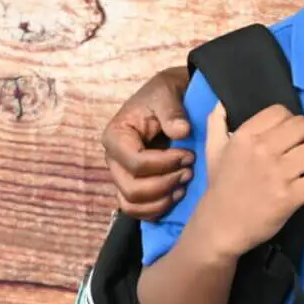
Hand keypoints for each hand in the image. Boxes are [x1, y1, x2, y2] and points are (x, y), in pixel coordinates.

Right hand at [102, 66, 194, 219]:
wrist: (169, 99)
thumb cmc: (164, 94)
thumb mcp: (167, 93)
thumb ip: (172, 111)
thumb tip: (181, 131)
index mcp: (116, 135)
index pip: (136, 163)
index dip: (165, 164)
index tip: (189, 155)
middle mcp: (114, 159)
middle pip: (132, 189)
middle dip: (164, 184)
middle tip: (189, 172)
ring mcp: (121, 175)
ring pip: (132, 204)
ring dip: (161, 200)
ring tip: (183, 186)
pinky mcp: (132, 185)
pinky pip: (137, 210)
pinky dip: (156, 209)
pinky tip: (176, 195)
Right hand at [185, 104, 303, 260]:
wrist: (220, 225)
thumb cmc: (220, 186)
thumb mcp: (213, 150)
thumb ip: (216, 123)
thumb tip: (221, 104)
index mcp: (246, 136)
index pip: (281, 112)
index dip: (290, 121)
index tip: (290, 135)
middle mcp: (263, 150)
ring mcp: (278, 174)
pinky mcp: (290, 197)